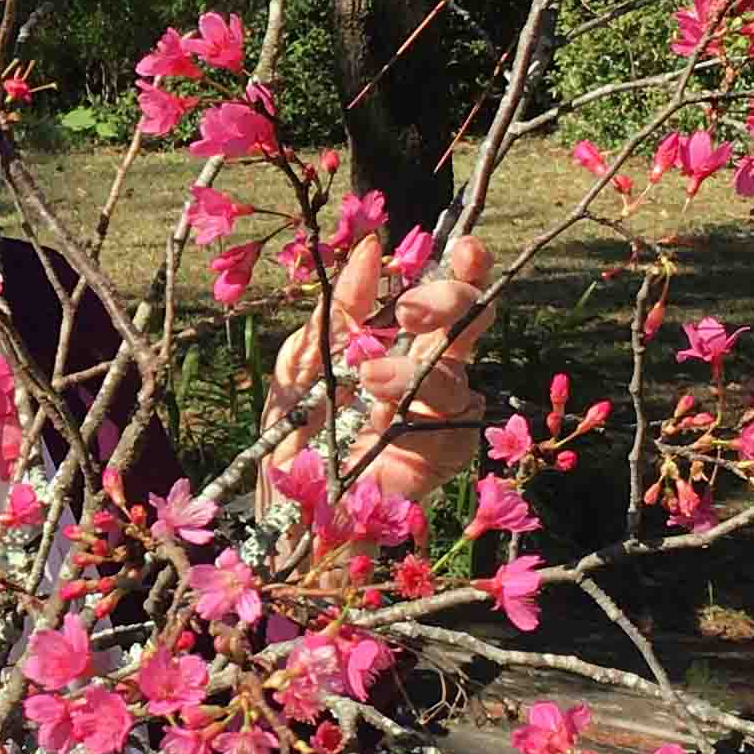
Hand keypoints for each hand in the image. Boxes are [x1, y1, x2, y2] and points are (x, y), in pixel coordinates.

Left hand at [270, 227, 492, 508]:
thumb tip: (372, 250)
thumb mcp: (303, 362)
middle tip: (411, 308)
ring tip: (370, 377)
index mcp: (399, 341)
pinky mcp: (442, 457)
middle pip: (471, 321)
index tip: (464, 245)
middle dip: (454, 300)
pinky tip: (382, 411)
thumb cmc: (292, 435)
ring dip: (419, 367)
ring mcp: (438, 414)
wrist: (282, 508)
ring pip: (461, 373)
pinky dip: (420, 414)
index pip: (443, 292)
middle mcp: (428, 371)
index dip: (463, 266)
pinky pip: (454, 427)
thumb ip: (339, 310)